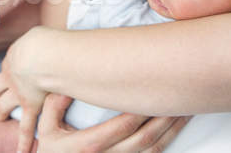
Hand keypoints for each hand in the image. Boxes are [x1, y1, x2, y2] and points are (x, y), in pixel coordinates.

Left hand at [0, 37, 48, 152]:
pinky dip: (23, 140)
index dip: (7, 73)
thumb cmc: (45, 41)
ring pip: (2, 105)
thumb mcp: (38, 35)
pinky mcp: (30, 106)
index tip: (9, 77)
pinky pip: (26, 126)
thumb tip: (44, 39)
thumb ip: (38, 41)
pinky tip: (22, 151)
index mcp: (12, 58)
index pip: (6, 67)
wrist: (44, 54)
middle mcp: (10, 76)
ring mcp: (18, 93)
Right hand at [36, 94, 190, 152]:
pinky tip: (174, 129)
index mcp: (88, 145)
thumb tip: (68, 84)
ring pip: (152, 150)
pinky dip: (166, 142)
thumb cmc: (51, 150)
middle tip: (178, 97)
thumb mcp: (46, 127)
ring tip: (185, 111)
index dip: (140, 109)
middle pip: (144, 138)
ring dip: (171, 131)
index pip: (123, 126)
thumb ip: (55, 105)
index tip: (152, 91)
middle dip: (164, 117)